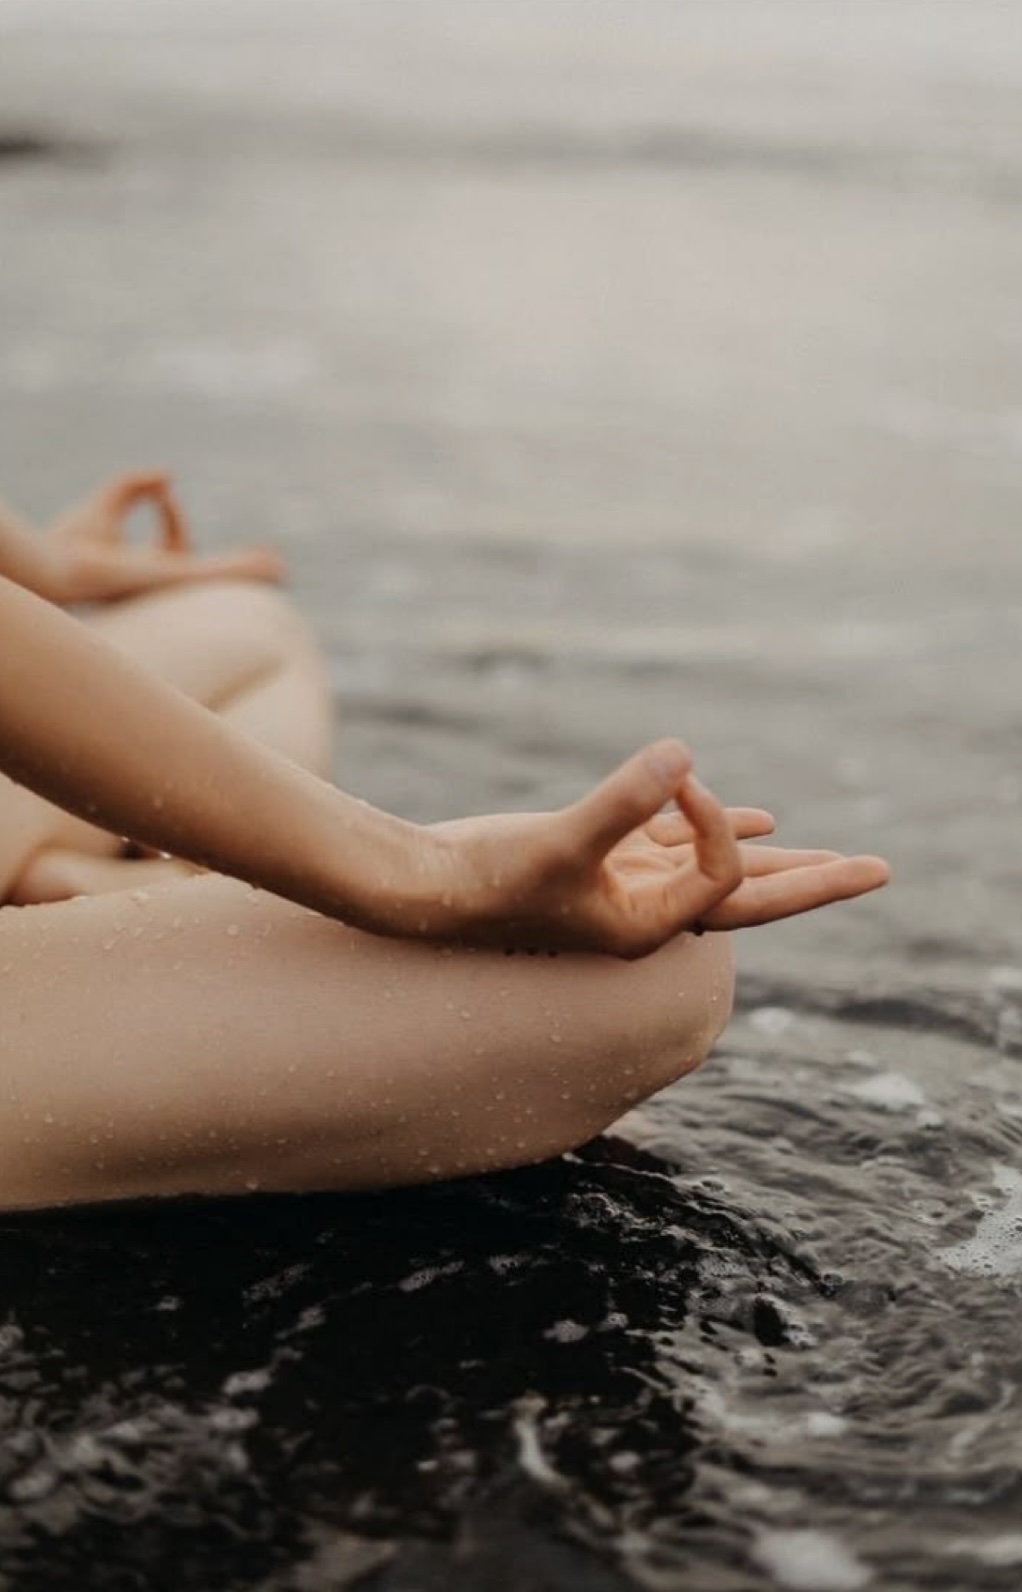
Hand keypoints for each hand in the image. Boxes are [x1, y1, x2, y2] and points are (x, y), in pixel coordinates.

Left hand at [46, 471, 285, 602]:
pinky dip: (244, 572)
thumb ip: (136, 485)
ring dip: (251, 574)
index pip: (175, 541)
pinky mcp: (175, 578)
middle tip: (268, 561)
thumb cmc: (71, 540)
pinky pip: (217, 576)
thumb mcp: (109, 500)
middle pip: (210, 575)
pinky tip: (268, 568)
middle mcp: (162, 581)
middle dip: (239, 567)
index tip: (162, 489)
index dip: (171, 511)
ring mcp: (171, 583)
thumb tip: (167, 475)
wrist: (59, 564)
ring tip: (281, 570)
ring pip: (220, 579)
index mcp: (146, 568)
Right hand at [418, 740, 888, 956]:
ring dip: (778, 860)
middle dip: (817, 882)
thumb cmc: (488, 880)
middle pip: (752, 899)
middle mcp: (649, 914)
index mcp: (647, 928)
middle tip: (882, 870)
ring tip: (838, 859)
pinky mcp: (607, 858)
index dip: (718, 822)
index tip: (680, 780)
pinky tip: (760, 815)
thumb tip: (686, 755)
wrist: (430, 889)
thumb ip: (623, 802)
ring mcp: (629, 884)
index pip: (720, 873)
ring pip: (721, 870)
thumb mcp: (560, 843)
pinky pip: (679, 844)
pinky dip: (718, 826)